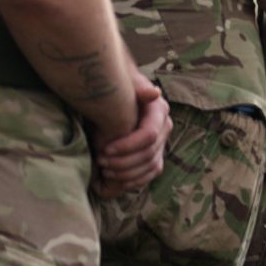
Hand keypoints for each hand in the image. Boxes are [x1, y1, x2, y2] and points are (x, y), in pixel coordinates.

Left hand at [91, 70, 170, 196]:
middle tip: (100, 161)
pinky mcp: (157, 153)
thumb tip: (154, 92)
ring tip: (105, 170)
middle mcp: (165, 127)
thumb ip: (138, 89)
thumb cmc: (118, 89)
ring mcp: (163, 141)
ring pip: (151, 166)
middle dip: (123, 161)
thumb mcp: (126, 85)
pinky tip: (118, 179)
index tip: (104, 149)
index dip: (127, 146)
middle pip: (149, 153)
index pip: (149, 135)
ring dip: (127, 173)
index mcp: (159, 111)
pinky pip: (152, 172)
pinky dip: (136, 180)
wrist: (119, 95)